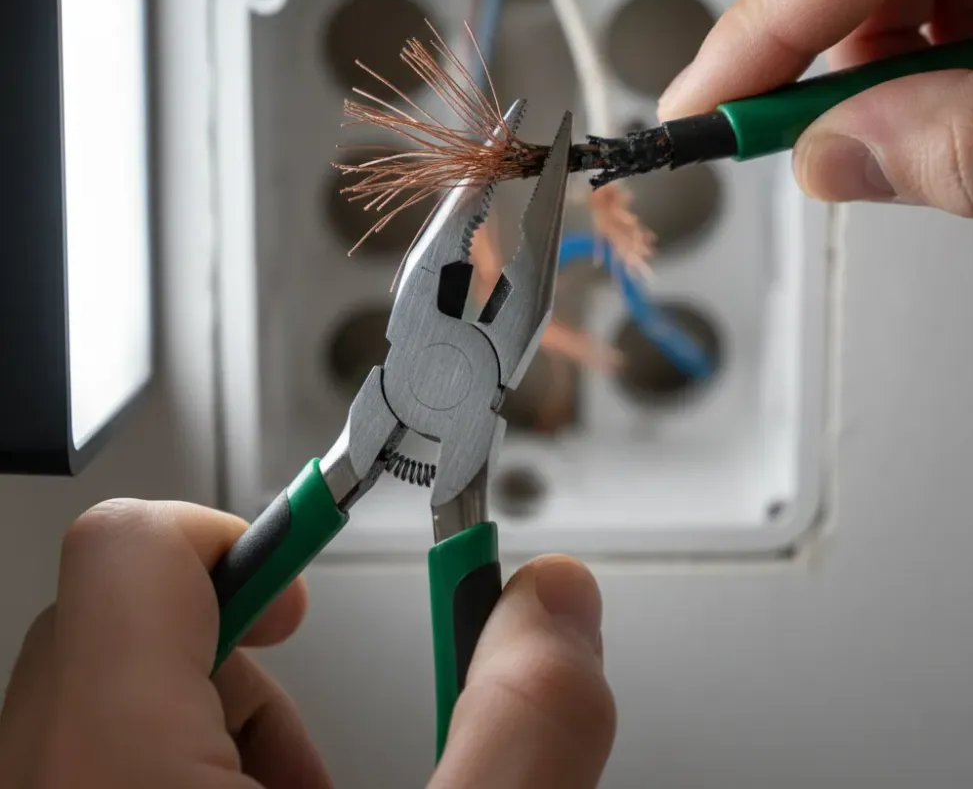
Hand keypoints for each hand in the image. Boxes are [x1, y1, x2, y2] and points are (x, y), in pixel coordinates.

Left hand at [0, 500, 614, 788]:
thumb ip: (524, 723)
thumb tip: (558, 602)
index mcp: (112, 775)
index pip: (133, 548)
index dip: (245, 533)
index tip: (311, 578)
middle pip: (118, 621)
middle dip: (242, 650)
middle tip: (316, 710)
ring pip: (101, 704)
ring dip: (213, 725)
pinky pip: (89, 769)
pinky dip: (177, 776)